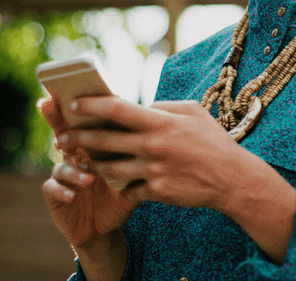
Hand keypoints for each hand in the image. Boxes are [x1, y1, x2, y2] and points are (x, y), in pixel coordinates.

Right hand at [39, 97, 138, 250]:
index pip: (86, 121)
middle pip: (63, 132)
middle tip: (51, 105)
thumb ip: (141, 153)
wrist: (106, 227)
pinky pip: (53, 189)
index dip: (79, 106)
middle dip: (56, 119)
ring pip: (61, 164)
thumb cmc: (121, 194)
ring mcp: (63, 175)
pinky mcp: (56, 195)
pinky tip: (71, 195)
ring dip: (73, 169)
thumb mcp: (133, 173)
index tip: (75, 90)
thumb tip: (161, 128)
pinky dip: (61, 190)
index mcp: (94, 146)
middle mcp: (75, 156)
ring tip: (89, 176)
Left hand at [65, 98, 295, 262]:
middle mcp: (152, 146)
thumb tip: (141, 106)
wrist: (232, 178)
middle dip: (78, 137)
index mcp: (160, 122)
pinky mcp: (155, 191)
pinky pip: (128, 187)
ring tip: (83, 159)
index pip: (116, 109)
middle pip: (103, 140)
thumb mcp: (192, 111)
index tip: (74, 104)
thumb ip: (163, 107)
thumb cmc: (213, 141)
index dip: (91, 105)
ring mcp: (152, 171)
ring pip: (109, 168)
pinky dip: (120, 183)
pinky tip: (114, 180)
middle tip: (63, 136)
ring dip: (92, 163)